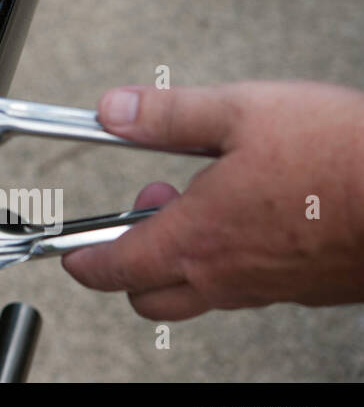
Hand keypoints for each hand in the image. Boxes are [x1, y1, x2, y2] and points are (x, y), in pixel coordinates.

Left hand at [62, 81, 363, 317]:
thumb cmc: (344, 158)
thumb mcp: (240, 111)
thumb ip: (168, 115)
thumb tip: (114, 111)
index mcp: (198, 238)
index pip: (115, 269)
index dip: (82, 261)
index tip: (70, 253)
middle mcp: (229, 276)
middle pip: (151, 296)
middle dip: (131, 261)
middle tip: (150, 207)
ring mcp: (271, 289)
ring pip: (203, 293)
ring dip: (186, 255)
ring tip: (208, 198)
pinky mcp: (310, 289)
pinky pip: (252, 287)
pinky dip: (234, 258)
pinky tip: (257, 213)